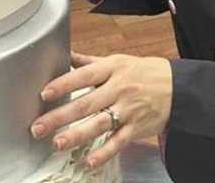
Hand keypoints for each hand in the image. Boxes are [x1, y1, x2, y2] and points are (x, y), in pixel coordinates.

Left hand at [31, 52, 172, 168]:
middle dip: (61, 116)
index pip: (84, 75)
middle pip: (87, 103)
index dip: (64, 84)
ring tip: (57, 143)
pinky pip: (118, 142)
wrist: (176, 87)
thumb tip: (65, 54)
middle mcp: (119, 89)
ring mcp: (128, 110)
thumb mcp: (117, 61)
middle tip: (39, 127)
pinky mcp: (136, 128)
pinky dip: (104, 152)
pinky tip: (89, 160)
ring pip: (100, 124)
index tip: (44, 93)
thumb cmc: (141, 72)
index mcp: (112, 69)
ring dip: (77, 135)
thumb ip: (90, 62)